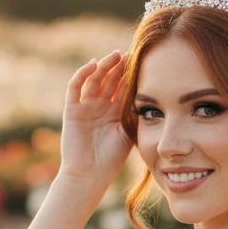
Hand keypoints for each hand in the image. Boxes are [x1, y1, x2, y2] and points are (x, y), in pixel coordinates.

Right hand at [59, 50, 131, 187]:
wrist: (89, 175)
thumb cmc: (111, 159)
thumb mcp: (129, 133)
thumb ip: (136, 116)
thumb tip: (156, 99)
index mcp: (114, 112)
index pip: (123, 87)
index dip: (131, 74)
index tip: (144, 61)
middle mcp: (99, 106)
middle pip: (109, 80)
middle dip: (120, 66)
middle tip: (132, 53)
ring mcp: (85, 106)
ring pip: (94, 79)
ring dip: (104, 66)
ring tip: (116, 55)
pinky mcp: (71, 109)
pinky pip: (75, 87)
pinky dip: (83, 73)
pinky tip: (94, 64)